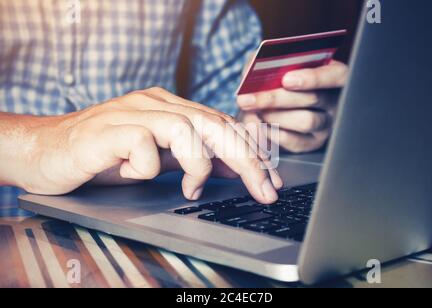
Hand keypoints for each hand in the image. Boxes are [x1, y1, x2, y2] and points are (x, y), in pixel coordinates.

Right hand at [5, 88, 282, 203]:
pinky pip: (143, 143)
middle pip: (213, 123)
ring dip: (197, 163)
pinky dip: (148, 166)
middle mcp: (154, 104)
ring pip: (185, 128)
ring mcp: (130, 113)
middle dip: (246, 159)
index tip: (269, 181)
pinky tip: (135, 173)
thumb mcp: (159, 159)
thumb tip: (233, 168)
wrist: (46, 151)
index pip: (222, 124)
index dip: (251, 151)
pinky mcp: (107, 128)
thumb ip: (193, 158)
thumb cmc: (103, 156)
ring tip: (190, 186)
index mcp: (170, 108)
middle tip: (263, 189)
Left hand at [237, 61, 348, 152]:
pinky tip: (256, 125)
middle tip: (248, 98)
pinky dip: (271, 133)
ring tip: (253, 110)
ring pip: (305, 121)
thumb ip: (268, 63)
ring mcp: (325, 125)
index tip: (287, 80)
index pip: (337, 75)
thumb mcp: (274, 67)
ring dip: (274, 115)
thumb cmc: (274, 82)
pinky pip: (294, 141)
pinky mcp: (311, 143)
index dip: (314, 77)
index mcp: (332, 76)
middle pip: (313, 99)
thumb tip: (254, 69)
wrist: (266, 108)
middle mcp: (333, 102)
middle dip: (276, 98)